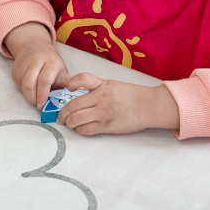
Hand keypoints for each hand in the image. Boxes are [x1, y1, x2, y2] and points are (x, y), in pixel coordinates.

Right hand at [3, 22, 68, 106]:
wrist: (34, 45)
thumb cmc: (51, 61)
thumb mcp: (62, 70)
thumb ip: (66, 85)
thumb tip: (70, 101)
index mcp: (50, 61)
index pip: (44, 80)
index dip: (42, 94)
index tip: (43, 105)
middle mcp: (35, 61)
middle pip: (30, 84)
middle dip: (33, 98)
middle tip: (38, 105)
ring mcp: (23, 65)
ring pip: (23, 86)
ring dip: (29, 96)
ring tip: (36, 98)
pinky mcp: (15, 70)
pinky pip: (19, 85)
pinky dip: (24, 91)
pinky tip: (31, 89)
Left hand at [58, 73, 179, 134]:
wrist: (148, 106)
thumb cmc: (131, 95)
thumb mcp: (112, 85)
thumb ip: (96, 88)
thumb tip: (79, 96)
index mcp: (102, 85)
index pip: (82, 78)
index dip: (72, 83)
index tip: (68, 88)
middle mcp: (101, 98)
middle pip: (73, 105)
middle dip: (63, 113)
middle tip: (60, 117)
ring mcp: (103, 113)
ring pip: (77, 119)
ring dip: (69, 123)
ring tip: (69, 124)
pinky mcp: (107, 126)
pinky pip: (87, 130)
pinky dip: (80, 130)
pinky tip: (80, 129)